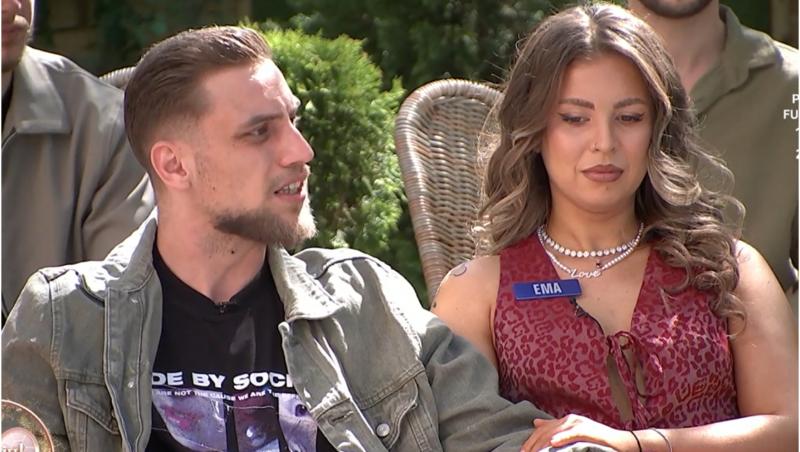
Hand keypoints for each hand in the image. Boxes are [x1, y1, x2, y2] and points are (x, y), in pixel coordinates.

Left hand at [521, 414, 636, 451]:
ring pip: (555, 432)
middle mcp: (570, 419)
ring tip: (534, 451)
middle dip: (534, 443)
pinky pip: (571, 433)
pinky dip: (562, 437)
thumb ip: (556, 427)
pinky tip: (553, 443)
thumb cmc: (597, 439)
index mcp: (565, 420)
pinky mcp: (586, 429)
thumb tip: (536, 423)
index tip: (524, 450)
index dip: (531, 440)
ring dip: (542, 442)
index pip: (543, 429)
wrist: (619, 442)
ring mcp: (578, 423)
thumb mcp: (574, 432)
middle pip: (546, 430)